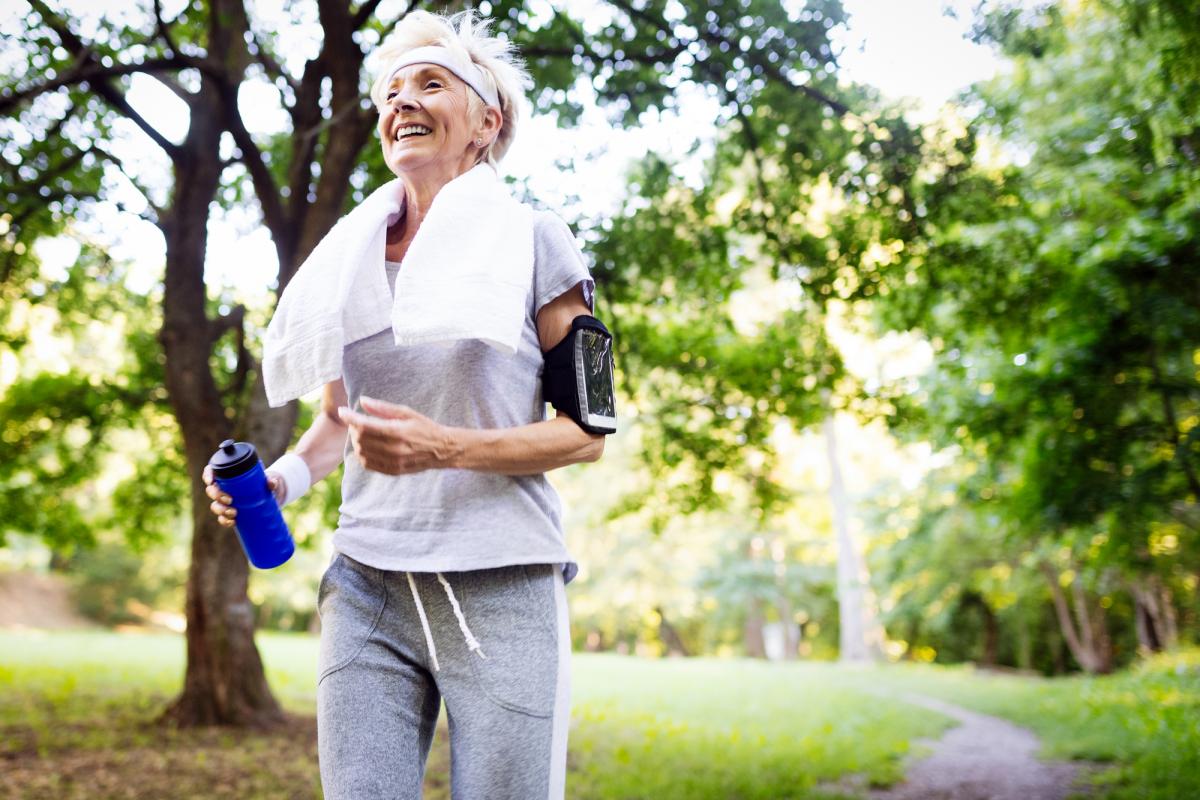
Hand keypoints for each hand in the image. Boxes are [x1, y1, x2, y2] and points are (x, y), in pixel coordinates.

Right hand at [203, 464, 282, 527]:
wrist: (269, 498)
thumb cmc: (263, 484)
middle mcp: (223, 488)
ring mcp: (224, 502)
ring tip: (234, 513)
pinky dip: (225, 521)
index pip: (211, 471)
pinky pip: (222, 518)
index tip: (211, 481)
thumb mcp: (268, 480)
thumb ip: (271, 480)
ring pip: (215, 505)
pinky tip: (232, 522)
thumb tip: (272, 483)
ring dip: (221, 510)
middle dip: (217, 496)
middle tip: (230, 500)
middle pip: (211, 490)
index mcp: (227, 476)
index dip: (208, 475)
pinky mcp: (229, 513)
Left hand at [339, 396, 458, 474]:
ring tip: (363, 434)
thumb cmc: (425, 427)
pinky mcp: (393, 471)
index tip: (342, 410)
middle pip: (361, 439)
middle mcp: (394, 449)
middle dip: (354, 428)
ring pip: (362, 452)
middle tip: (358, 421)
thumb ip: (383, 408)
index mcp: (397, 431)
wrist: (443, 450)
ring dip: (357, 442)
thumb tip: (362, 401)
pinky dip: (362, 455)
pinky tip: (368, 447)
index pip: (364, 425)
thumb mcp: (407, 412)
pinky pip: (368, 464)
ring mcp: (393, 462)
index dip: (350, 417)